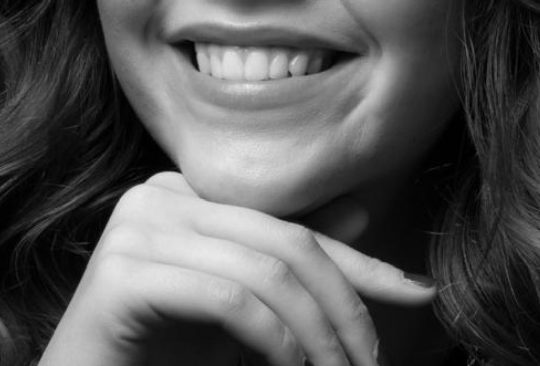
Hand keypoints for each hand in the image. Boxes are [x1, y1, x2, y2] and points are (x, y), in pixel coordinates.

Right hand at [38, 171, 436, 365]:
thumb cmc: (158, 351)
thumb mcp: (237, 306)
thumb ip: (284, 258)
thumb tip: (361, 212)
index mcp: (189, 192)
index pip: (294, 223)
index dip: (360, 263)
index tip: (418, 294)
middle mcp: (160, 194)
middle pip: (285, 242)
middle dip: (344, 307)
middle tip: (370, 365)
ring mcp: (136, 228)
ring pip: (263, 271)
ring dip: (316, 336)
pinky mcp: (121, 273)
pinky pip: (225, 297)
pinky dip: (272, 340)